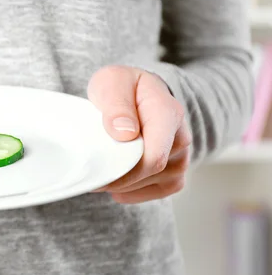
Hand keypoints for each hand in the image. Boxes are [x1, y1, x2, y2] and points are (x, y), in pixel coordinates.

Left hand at [87, 66, 191, 203]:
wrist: (136, 93)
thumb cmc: (122, 87)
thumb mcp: (112, 82)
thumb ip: (116, 104)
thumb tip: (125, 132)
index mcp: (168, 112)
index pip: (154, 157)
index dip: (123, 171)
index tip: (98, 169)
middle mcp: (181, 137)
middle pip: (149, 172)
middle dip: (117, 177)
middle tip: (92, 171)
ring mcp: (182, 157)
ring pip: (151, 184)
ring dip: (123, 184)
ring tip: (104, 167)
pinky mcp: (176, 172)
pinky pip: (157, 192)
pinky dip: (133, 191)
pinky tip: (119, 181)